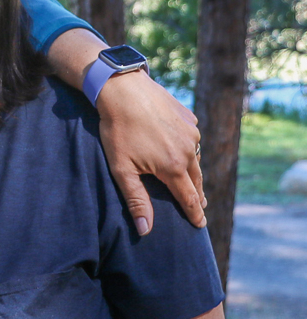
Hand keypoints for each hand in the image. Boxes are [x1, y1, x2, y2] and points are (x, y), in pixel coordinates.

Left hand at [96, 70, 204, 234]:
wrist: (122, 87)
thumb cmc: (118, 128)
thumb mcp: (121, 167)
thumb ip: (136, 200)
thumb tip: (145, 230)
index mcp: (174, 167)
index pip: (189, 199)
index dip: (195, 214)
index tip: (200, 225)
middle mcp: (188, 151)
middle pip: (196, 180)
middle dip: (197, 195)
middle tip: (199, 206)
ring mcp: (190, 132)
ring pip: (195, 158)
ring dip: (192, 170)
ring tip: (190, 179)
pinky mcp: (188, 116)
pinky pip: (191, 138)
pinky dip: (187, 146)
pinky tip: (180, 148)